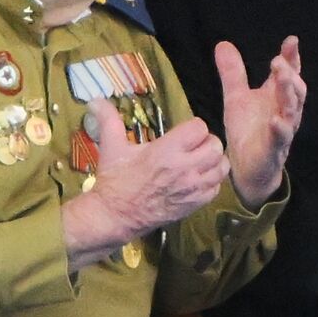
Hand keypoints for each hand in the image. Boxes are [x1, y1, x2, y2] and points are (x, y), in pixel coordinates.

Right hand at [89, 98, 228, 236]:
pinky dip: (212, 181)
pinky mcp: (195, 204)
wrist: (115, 217)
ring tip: (200, 161)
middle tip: (195, 146)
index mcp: (166, 151)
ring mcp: (192, 188)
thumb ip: (108, 120)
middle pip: (215, 146)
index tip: (184, 133)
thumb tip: (95, 99)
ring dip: (214, 161)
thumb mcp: (111, 147)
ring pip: (222, 167)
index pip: (199, 128)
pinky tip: (199, 179)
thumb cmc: (115, 181)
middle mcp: (184, 168)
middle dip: (207, 142)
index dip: (193, 127)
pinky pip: (217, 187)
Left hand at [215, 37, 305, 204]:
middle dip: (290, 74)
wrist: (246, 168)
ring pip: (292, 111)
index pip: (289, 74)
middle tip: (278, 61)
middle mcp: (285, 111)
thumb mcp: (236, 98)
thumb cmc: (248, 131)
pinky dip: (280, 128)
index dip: (292, 58)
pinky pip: (281, 138)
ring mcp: (283, 131)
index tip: (291, 41)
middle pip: (295, 90)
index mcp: (277, 97)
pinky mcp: (275, 149)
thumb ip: (233, 73)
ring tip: (282, 78)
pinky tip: (275, 120)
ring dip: (289, 94)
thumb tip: (223, 44)